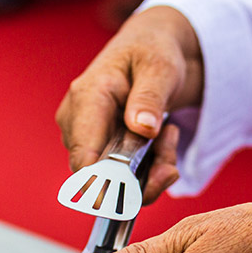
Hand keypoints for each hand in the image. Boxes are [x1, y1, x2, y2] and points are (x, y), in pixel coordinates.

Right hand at [55, 6, 203, 202]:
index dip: (98, 184)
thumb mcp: (160, 68)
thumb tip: (141, 128)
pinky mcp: (102, 152)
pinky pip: (126, 179)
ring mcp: (89, 141)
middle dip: (144, 174)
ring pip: (117, 181)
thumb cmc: (151, 53)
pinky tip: (165, 141)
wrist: (152, 52)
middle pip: (103, 175)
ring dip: (153, 169)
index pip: (83, 154)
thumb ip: (149, 98)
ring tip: (171, 134)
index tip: (120, 200)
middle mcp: (79, 124)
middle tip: (172, 142)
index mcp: (87, 97)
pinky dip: (152, 169)